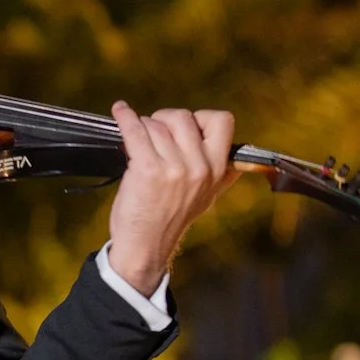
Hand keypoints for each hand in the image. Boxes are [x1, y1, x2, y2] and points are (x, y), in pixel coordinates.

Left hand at [105, 103, 242, 295]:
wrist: (146, 247)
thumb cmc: (170, 220)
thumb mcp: (207, 198)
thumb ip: (222, 176)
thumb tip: (238, 156)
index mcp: (216, 170)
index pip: (222, 122)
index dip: (201, 117)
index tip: (186, 126)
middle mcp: (199, 167)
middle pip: (183, 117)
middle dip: (164, 120)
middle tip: (154, 132)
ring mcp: (174, 168)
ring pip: (156, 125)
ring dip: (142, 127)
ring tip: (137, 139)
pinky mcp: (148, 169)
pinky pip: (135, 130)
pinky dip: (124, 117)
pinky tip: (120, 112)